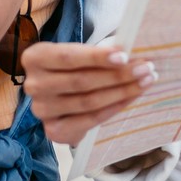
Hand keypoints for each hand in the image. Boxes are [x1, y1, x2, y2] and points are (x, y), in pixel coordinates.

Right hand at [22, 42, 154, 145]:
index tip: (125, 56)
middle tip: (146, 69)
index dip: (97, 57)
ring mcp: (42, 110)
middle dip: (118, 75)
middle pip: (81, 81)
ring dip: (122, 91)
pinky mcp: (53, 130)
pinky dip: (114, 107)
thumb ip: (99, 52)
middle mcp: (33, 85)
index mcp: (35, 57)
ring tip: (145, 82)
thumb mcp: (80, 53)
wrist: (61, 95)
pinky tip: (131, 97)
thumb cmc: (75, 66)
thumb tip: (131, 50)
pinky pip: (90, 119)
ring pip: (88, 101)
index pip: (68, 57)